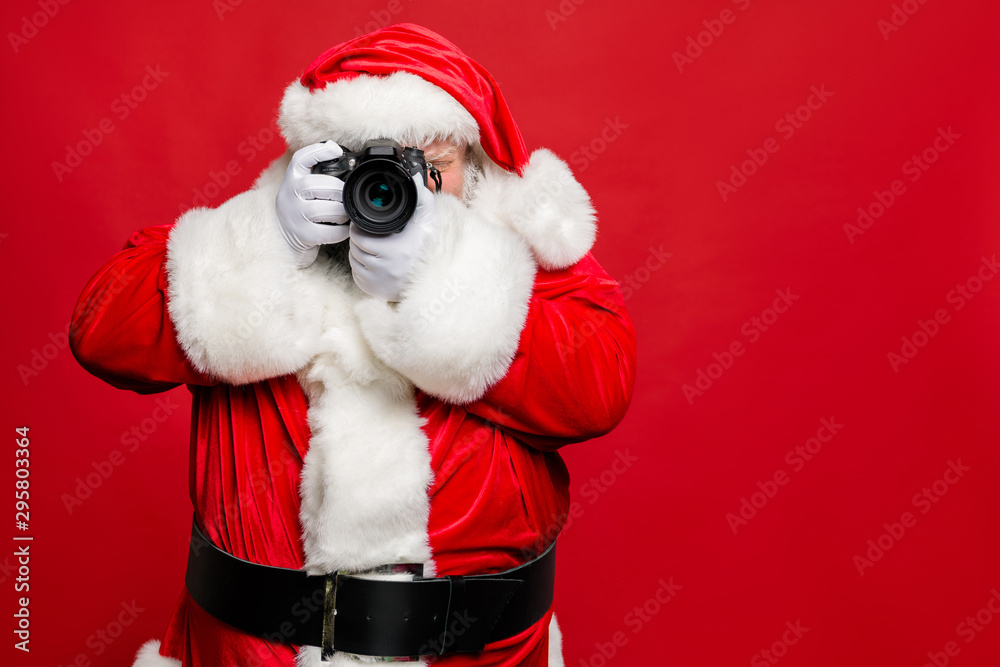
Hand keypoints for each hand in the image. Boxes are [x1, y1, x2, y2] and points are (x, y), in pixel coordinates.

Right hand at [276, 141, 350, 267]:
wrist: (283, 235)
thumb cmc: (301, 206)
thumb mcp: (301, 186)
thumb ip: (318, 174)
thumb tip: (345, 159)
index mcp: (292, 178)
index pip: (300, 159)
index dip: (318, 151)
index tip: (335, 149)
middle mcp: (289, 194)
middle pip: (315, 185)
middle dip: (337, 190)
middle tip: (346, 196)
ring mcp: (294, 215)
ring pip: (323, 209)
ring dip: (341, 212)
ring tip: (344, 213)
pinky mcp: (303, 235)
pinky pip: (329, 232)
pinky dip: (341, 230)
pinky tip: (343, 228)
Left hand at [349, 174, 436, 300]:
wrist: (434, 279)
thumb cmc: (428, 249)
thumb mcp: (427, 222)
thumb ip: (421, 198)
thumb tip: (416, 177)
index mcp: (393, 250)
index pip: (358, 235)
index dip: (360, 228)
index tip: (368, 225)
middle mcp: (383, 268)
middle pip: (354, 247)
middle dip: (361, 239)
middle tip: (373, 236)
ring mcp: (377, 281)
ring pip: (354, 261)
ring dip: (360, 253)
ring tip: (376, 248)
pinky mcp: (373, 290)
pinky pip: (358, 274)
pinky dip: (363, 267)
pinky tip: (376, 262)